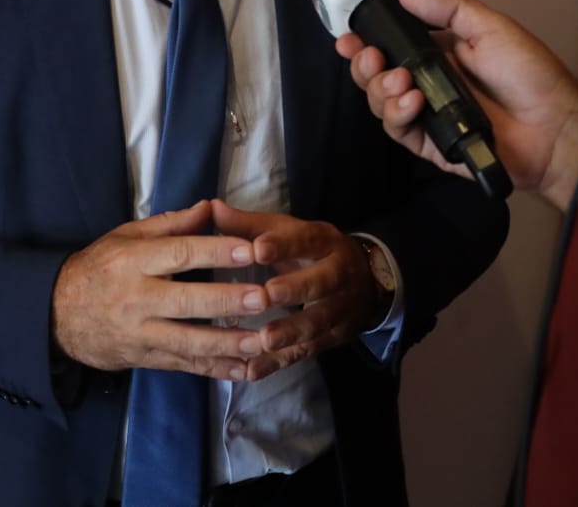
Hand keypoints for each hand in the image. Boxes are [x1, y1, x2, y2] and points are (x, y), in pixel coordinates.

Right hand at [51, 200, 269, 379]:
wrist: (56, 315)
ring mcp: (140, 333)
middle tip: (263, 297)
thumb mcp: (125, 236)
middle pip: (187, 300)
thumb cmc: (98, 268)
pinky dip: (214, 370)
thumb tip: (209, 208)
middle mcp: (136, 298)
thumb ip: (170, 224)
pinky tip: (243, 370)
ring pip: (187, 341)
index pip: (179, 254)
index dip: (215, 252)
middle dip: (227, 300)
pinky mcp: (144, 359)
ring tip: (261, 341)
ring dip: (227, 343)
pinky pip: (183, 365)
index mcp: (133, 261)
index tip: (249, 251)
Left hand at [209, 200, 379, 380]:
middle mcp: (339, 273)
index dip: (284, 245)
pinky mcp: (334, 338)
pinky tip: (253, 369)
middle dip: (295, 289)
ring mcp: (341, 308)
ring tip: (263, 339)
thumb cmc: (310, 252)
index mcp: (325, 241)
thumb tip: (212, 208)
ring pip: (319, 321)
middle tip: (266, 295)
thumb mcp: (287, 232)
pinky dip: (280, 362)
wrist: (366, 281)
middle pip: (322, 281)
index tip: (258, 248)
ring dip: (292, 332)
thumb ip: (250, 225)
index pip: (307, 239)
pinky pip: (307, 351)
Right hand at [337, 0, 577, 212]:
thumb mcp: (491, 27)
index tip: (349, 36)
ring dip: (380, 88)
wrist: (553, 127)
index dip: (367, 41)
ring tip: (401, 82)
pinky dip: (397, 114)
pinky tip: (413, 102)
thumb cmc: (528, 74)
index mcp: (440, 54)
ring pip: (381, 103)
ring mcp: (427, 115)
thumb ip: (449, 8)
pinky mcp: (430, 145)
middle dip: (364, 65)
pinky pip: (399, 131)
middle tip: (370, 57)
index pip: (393, 46)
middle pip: (377, 75)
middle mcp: (428, 83)